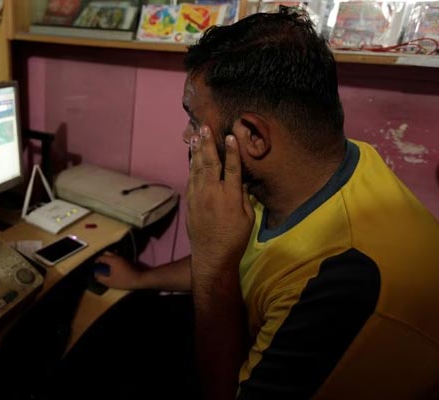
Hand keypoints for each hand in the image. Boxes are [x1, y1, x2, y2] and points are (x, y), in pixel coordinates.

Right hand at [93, 252, 144, 289]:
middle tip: (100, 265)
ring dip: (108, 258)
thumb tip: (96, 275)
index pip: (101, 257)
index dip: (96, 261)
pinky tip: (113, 267)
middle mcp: (117, 256)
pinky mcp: (126, 260)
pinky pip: (117, 257)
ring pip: (113, 254)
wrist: (139, 279)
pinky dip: (113, 260)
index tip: (94, 266)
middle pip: (107, 253)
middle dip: (102, 257)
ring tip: (106, 266)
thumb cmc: (123, 280)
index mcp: (112, 260)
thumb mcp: (110, 282)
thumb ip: (101, 278)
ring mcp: (123, 257)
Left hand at [186, 126, 254, 277]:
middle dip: (208, 143)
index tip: (230, 135)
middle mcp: (213, 193)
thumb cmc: (235, 239)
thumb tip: (242, 181)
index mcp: (231, 196)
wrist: (212, 256)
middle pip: (210, 162)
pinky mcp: (190, 202)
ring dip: (197, 150)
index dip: (232, 151)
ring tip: (196, 135)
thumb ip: (244, 197)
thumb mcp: (248, 218)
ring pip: (197, 168)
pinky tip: (192, 156)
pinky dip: (191, 166)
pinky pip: (191, 179)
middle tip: (204, 127)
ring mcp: (198, 196)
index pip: (233, 168)